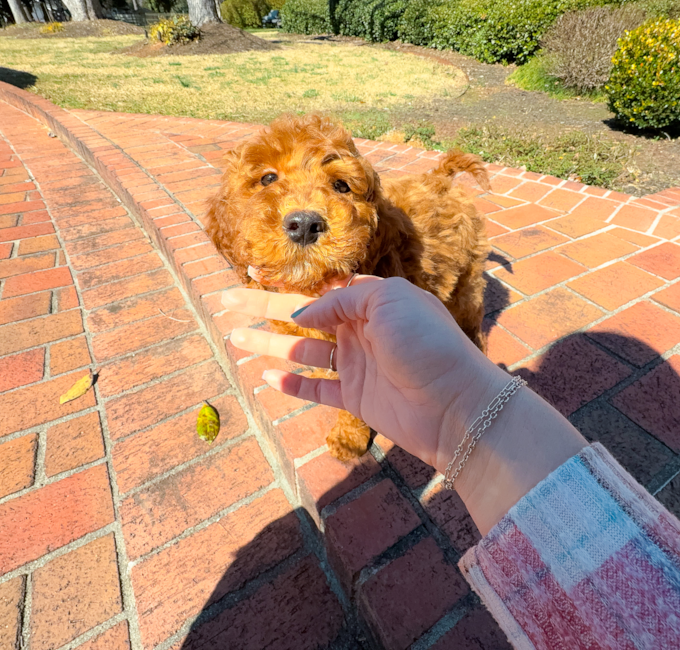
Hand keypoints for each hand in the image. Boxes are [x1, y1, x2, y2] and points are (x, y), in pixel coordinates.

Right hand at [223, 275, 509, 473]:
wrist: (455, 404)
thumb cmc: (426, 343)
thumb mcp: (387, 301)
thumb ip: (341, 300)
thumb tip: (302, 313)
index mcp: (369, 300)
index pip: (318, 288)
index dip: (285, 283)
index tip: (250, 274)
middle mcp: (360, 329)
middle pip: (300, 317)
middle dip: (262, 309)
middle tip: (224, 302)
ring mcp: (357, 364)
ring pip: (302, 352)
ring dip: (268, 345)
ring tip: (234, 338)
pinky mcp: (356, 397)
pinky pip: (317, 388)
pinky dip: (292, 384)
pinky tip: (266, 378)